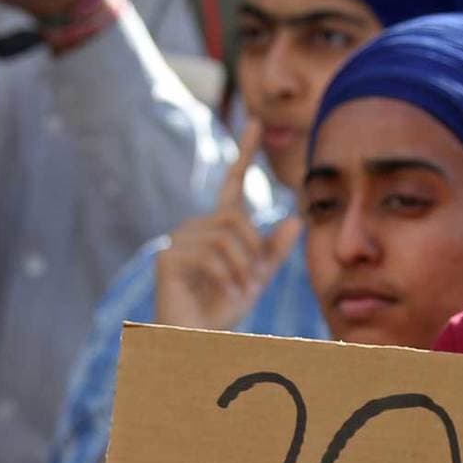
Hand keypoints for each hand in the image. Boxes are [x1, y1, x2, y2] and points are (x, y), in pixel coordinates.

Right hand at [154, 124, 300, 331]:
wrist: (197, 340)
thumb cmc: (223, 309)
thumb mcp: (257, 278)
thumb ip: (274, 251)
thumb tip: (295, 220)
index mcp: (217, 227)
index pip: (233, 183)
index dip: (245, 153)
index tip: (257, 122)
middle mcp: (194, 227)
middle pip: (235, 218)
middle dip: (253, 250)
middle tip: (254, 281)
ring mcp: (177, 240)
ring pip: (225, 235)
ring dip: (243, 265)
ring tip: (242, 290)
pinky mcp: (167, 257)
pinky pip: (209, 253)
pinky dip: (226, 275)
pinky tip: (226, 291)